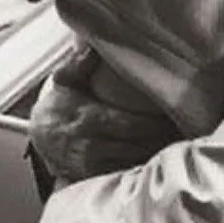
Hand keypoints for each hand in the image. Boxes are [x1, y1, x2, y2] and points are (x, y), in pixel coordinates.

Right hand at [31, 49, 177, 181]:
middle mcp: (92, 145)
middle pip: (139, 145)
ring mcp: (93, 164)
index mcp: (90, 119)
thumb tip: (90, 46)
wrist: (40, 137)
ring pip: (134, 161)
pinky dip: (142, 167)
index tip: (174, 117)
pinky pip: (124, 173)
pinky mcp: (94, 177)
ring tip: (176, 144)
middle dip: (163, 140)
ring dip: (156, 154)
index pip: (133, 125)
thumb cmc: (59, 106)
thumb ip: (78, 64)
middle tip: (183, 131)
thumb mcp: (65, 81)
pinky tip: (157, 158)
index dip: (156, 124)